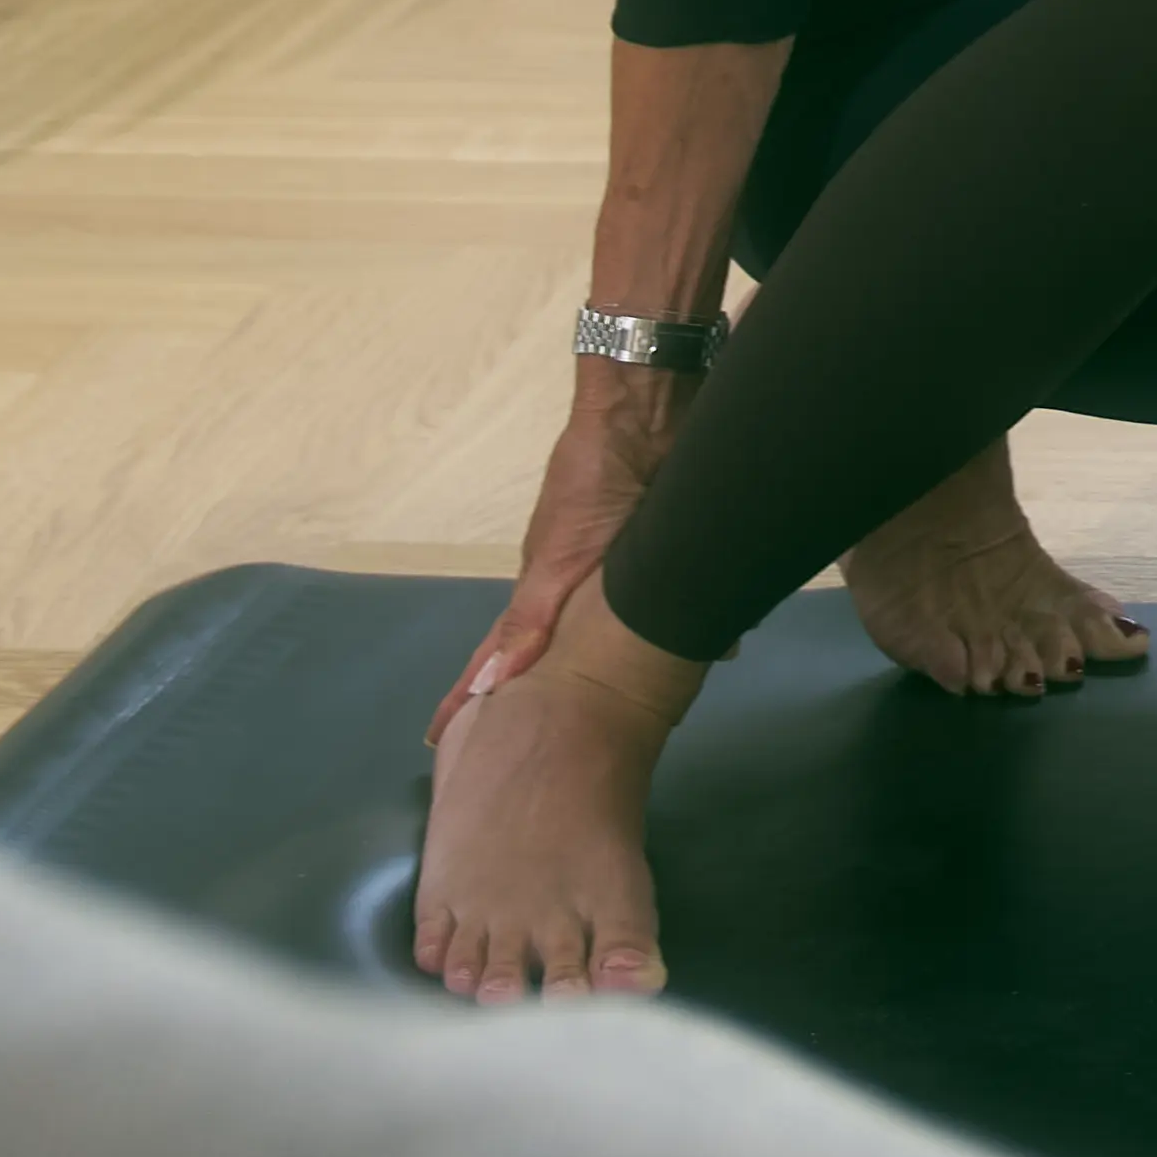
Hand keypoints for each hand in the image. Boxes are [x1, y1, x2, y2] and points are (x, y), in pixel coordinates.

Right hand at [442, 363, 679, 741]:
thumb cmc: (592, 482)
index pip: (502, 653)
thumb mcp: (558, 556)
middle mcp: (577, 585)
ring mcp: (618, 568)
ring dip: (623, 663)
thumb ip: (531, 619)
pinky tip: (714, 645)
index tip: (442, 740)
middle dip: (547, 692)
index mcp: (544, 589)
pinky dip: (680, 622)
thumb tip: (492, 687)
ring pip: (617, 629)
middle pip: (557, 650)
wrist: (649, 415)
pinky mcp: (661, 552)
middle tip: (546, 741)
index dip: (472, 695)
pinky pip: (668, 600)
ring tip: (635, 709)